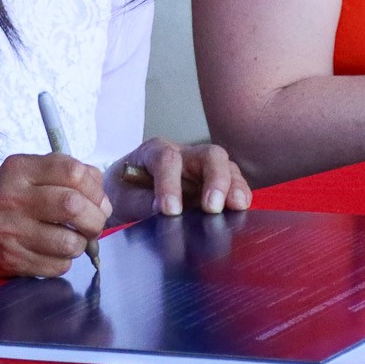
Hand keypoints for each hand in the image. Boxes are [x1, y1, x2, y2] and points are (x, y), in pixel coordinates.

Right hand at [0, 153, 110, 278]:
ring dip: (81, 244)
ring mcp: (12, 232)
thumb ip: (58, 173)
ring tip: (71, 240)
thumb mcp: (18, 173)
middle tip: (92, 224)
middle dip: (95, 219)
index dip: (95, 187)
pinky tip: (51, 253)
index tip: (97, 199)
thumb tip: (101, 194)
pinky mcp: (12, 260)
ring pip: (70, 242)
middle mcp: (14, 198)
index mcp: (19, 170)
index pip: (73, 171)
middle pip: (75, 206)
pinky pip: (57, 266)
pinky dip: (63, 261)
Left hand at [110, 137, 252, 221]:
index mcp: (154, 152)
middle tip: (212, 207)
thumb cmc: (123, 192)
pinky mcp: (214, 183)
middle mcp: (183, 154)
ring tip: (237, 206)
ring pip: (226, 167)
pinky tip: (241, 209)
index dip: (170, 184)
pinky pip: (233, 183)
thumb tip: (164, 212)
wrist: (124, 193)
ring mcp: (202, 168)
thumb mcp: (122, 198)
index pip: (167, 159)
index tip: (170, 211)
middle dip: (215, 179)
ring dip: (234, 186)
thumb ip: (142, 203)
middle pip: (208, 155)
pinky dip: (240, 194)